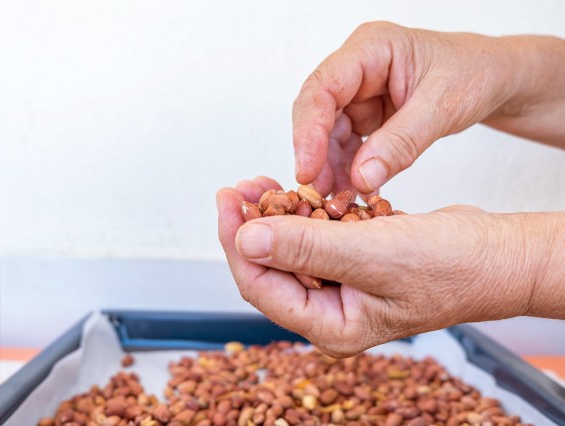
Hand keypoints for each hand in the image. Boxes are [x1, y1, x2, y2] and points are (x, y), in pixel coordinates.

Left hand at [216, 178, 562, 356]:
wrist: (496, 255)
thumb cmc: (450, 266)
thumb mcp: (373, 254)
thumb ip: (308, 248)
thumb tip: (247, 239)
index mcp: (330, 324)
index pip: (262, 285)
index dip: (236, 242)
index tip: (226, 201)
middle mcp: (331, 309)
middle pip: (271, 265)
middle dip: (251, 225)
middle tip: (239, 187)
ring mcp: (342, 284)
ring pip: (291, 248)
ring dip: (276, 215)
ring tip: (262, 183)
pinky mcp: (354, 260)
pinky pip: (317, 236)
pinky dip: (306, 213)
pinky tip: (299, 190)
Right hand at [293, 22, 564, 195]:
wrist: (494, 77)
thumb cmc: (475, 74)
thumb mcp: (443, 107)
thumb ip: (401, 143)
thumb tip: (360, 179)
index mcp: (372, 47)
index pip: (323, 88)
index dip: (308, 131)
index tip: (308, 170)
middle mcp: (357, 68)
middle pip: (317, 112)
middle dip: (316, 154)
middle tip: (319, 193)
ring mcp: (359, 92)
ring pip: (327, 133)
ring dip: (331, 167)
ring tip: (339, 199)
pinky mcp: (365, 115)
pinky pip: (346, 145)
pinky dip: (349, 169)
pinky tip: (356, 190)